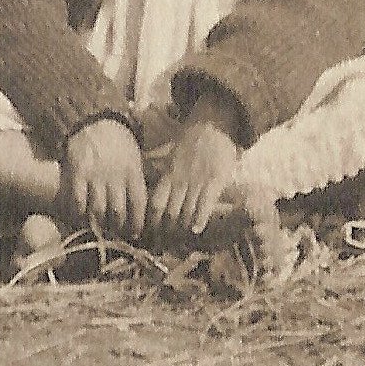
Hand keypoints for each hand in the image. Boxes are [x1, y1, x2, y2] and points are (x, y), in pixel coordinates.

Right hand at [63, 115, 151, 236]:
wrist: (94, 120)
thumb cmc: (118, 142)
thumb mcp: (135, 157)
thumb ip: (138, 180)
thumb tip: (144, 207)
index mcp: (133, 172)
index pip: (139, 205)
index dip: (137, 223)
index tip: (136, 233)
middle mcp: (115, 177)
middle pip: (118, 212)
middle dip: (118, 228)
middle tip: (116, 234)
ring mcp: (95, 176)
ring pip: (98, 211)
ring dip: (99, 224)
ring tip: (100, 228)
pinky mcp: (77, 174)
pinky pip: (78, 202)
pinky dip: (79, 214)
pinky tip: (81, 218)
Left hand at [154, 112, 249, 232]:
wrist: (213, 123)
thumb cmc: (192, 138)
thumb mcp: (172, 153)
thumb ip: (163, 169)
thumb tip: (150, 182)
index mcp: (168, 173)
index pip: (155, 202)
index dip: (151, 220)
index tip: (150, 233)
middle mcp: (180, 179)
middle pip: (169, 211)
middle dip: (167, 230)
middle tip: (166, 242)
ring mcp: (197, 181)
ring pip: (186, 211)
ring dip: (183, 227)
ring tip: (181, 240)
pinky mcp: (214, 181)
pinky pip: (205, 204)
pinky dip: (200, 219)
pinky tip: (197, 230)